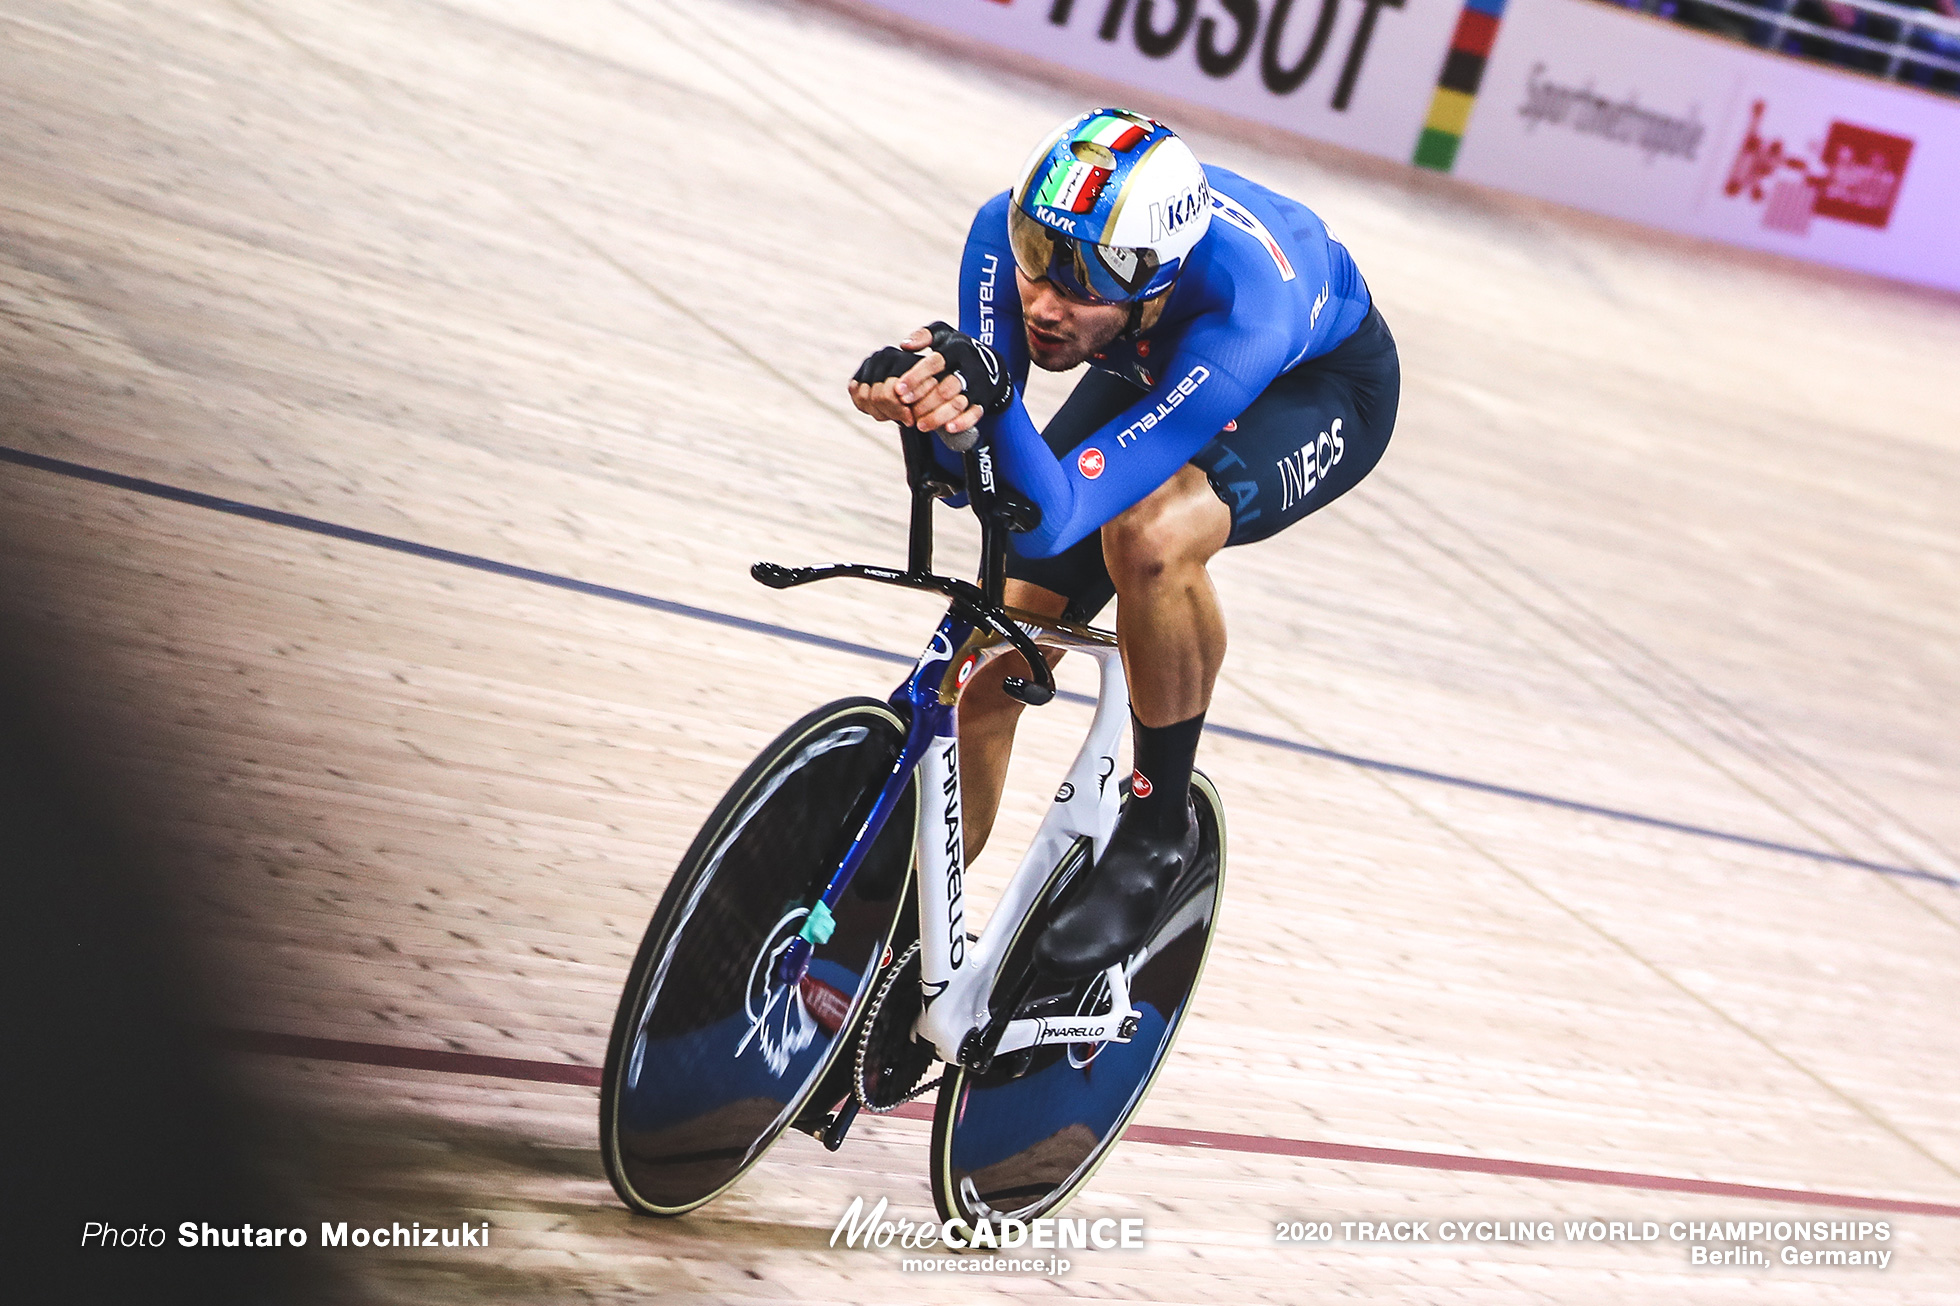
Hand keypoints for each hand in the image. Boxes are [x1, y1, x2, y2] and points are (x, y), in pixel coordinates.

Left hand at [846, 326, 995, 439]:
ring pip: (958, 403)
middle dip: (924, 401)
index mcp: (956, 349)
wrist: (992, 363)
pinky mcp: (984, 400)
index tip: (899, 390)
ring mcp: (978, 386)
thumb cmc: (956, 349)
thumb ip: (922, 336)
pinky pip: (975, 414)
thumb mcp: (942, 334)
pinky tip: (948, 428)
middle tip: (906, 411)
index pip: (935, 363)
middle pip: (946, 388)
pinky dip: (962, 422)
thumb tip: (905, 345)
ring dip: (938, 416)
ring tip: (920, 425)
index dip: (916, 377)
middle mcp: (969, 368)